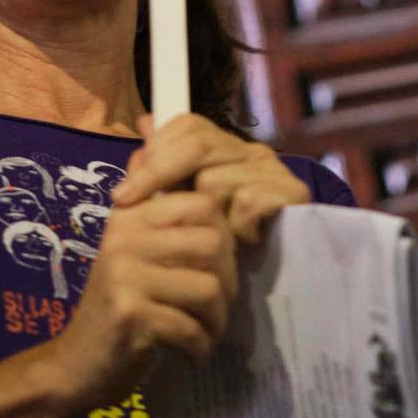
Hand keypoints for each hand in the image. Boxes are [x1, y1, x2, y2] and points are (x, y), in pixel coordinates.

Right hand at [47, 189, 236, 412]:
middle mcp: (124, 238)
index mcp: (130, 217)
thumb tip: (195, 182)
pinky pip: (190, 327)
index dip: (226, 235)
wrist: (74, 366)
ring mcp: (124, 275)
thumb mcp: (138, 256)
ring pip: (208, 288)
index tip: (217, 267)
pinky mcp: (130, 316)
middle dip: (229, 280)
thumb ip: (167, 223)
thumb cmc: (119, 309)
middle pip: (212, 244)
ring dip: (218, 318)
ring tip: (207, 331)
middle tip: (217, 306)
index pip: (202, 204)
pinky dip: (201, 345)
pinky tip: (194, 352)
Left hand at [113, 112, 310, 243]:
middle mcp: (252, 152)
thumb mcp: (183, 211)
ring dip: (206, 215)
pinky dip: (238, 227)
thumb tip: (144, 123)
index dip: (154, 150)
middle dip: (158, 174)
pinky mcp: (294, 193)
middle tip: (128, 202)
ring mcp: (275, 170)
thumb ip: (162, 171)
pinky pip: (248, 200)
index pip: (188, 125)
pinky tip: (241, 243)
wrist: (271, 294)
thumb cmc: (221, 251)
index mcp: (226, 150)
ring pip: (216, 179)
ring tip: (209, 237)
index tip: (123, 190)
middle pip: (198, 143)